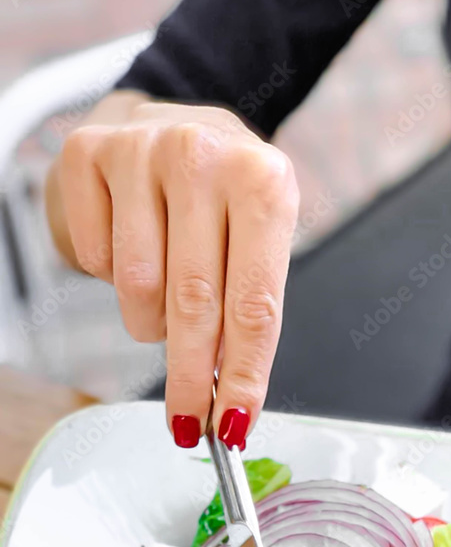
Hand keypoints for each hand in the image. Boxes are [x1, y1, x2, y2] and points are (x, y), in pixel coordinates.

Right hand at [49, 94, 298, 448]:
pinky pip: (94, 258)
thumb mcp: (263, 235)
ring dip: (151, 322)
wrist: (179, 122)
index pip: (254, 303)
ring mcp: (141, 150)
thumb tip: (229, 393)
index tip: (234, 424)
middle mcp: (203, 158)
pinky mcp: (89, 153)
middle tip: (189, 422)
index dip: (244, 375)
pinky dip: (112, 278)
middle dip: (192, 379)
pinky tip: (134, 250)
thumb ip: (249, 305)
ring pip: (137, 288)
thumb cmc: (229, 192)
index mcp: (264, 182)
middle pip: (194, 303)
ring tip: (167, 304)